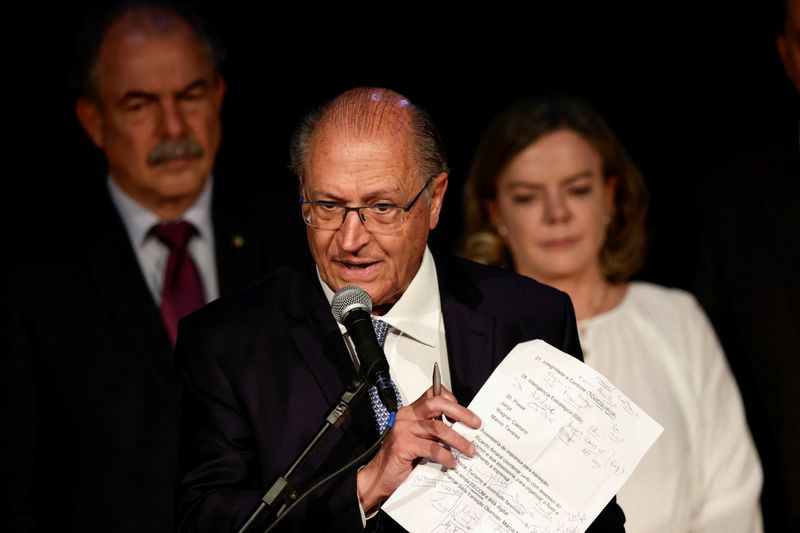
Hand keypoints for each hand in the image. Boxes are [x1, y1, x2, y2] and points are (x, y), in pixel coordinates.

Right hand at [356, 386, 480, 512]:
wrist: (379, 476)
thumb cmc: (401, 458)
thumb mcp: (419, 439)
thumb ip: (434, 431)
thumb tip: (462, 430)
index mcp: (411, 412)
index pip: (432, 394)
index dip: (451, 399)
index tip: (466, 413)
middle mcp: (407, 416)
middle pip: (437, 404)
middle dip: (460, 413)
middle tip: (476, 424)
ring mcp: (404, 430)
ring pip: (438, 428)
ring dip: (458, 440)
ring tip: (470, 450)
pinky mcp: (403, 446)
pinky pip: (431, 448)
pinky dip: (445, 456)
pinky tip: (451, 463)